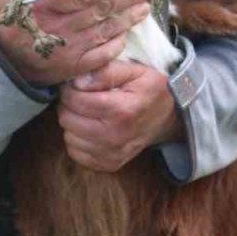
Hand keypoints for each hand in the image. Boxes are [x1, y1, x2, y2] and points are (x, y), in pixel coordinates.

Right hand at [0, 0, 155, 86]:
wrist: (1, 63)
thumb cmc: (7, 21)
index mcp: (46, 8)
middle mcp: (62, 29)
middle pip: (101, 11)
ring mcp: (70, 50)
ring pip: (106, 31)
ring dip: (128, 18)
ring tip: (146, 7)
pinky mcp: (75, 67)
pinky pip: (102, 56)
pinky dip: (116, 44)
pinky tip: (126, 33)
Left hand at [56, 59, 183, 171]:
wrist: (169, 118)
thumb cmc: (149, 90)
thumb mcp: (134, 71)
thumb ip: (105, 71)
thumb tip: (78, 82)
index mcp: (122, 110)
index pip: (76, 100)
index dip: (69, 89)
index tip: (75, 85)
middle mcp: (116, 136)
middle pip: (68, 119)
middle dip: (68, 105)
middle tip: (79, 98)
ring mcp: (112, 154)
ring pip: (68, 137)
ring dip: (73, 123)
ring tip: (86, 113)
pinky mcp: (109, 164)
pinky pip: (76, 153)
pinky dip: (78, 140)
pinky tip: (90, 129)